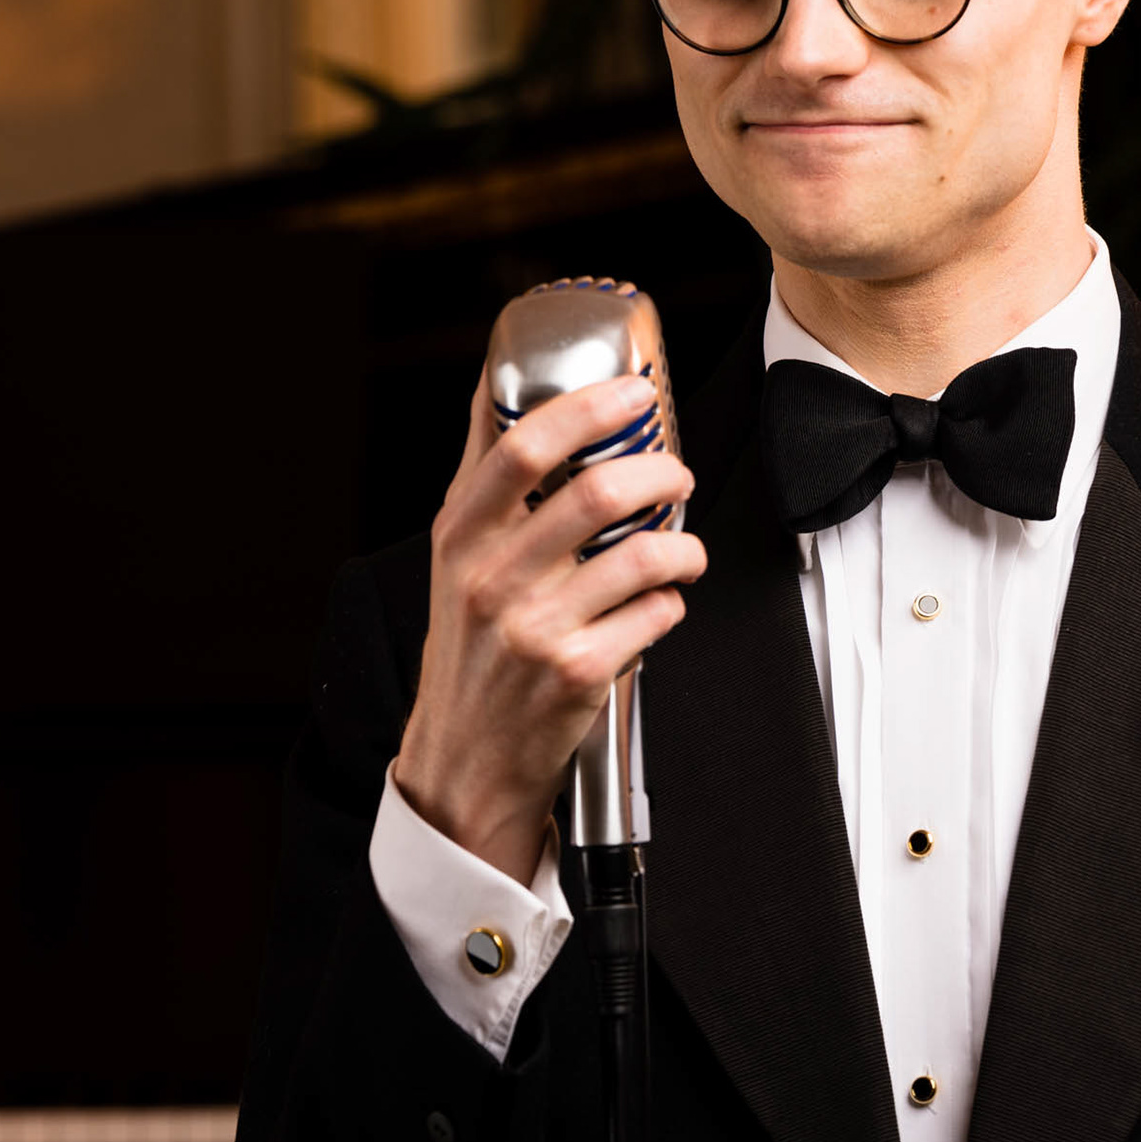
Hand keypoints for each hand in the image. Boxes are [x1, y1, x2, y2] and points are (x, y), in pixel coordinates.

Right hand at [394, 368, 705, 883]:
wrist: (465, 757)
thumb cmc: (471, 649)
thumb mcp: (457, 559)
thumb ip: (484, 478)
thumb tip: (498, 384)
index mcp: (462, 537)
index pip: (521, 447)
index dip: (587, 407)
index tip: (632, 391)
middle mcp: (493, 579)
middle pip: (595, 493)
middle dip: (660, 473)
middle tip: (677, 476)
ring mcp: (536, 628)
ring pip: (641, 555)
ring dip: (683, 545)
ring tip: (684, 549)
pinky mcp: (579, 673)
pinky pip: (656, 614)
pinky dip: (673, 603)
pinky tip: (661, 605)